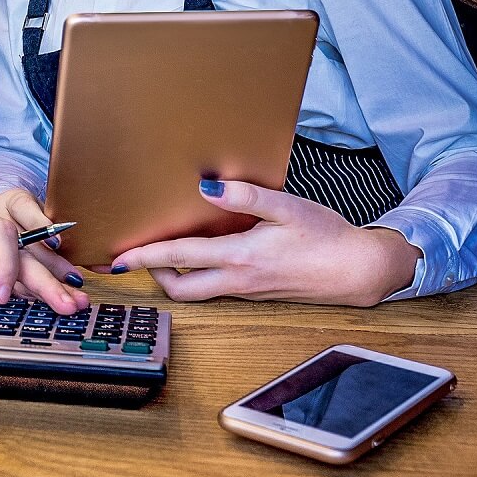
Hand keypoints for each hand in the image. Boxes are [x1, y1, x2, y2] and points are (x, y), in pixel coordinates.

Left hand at [0, 204, 88, 320]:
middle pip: (23, 251)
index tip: (1, 295)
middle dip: (46, 278)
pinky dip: (41, 290)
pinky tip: (62, 300)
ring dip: (54, 283)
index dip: (6, 263)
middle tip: (67, 301)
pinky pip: (22, 277)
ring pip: (30, 264)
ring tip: (76, 302)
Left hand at [107, 180, 421, 306]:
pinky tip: (202, 253)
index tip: (118, 258)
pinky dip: (200, 274)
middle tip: (135, 255)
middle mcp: (239, 280)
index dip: (144, 257)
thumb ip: (246, 196)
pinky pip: (218, 287)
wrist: (358, 271)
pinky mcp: (258, 291)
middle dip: (153, 274)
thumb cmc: (327, 236)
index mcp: (241, 258)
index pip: (180, 258)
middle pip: (181, 289)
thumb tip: (208, 185)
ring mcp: (248, 290)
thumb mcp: (288, 207)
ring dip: (176, 274)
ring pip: (199, 290)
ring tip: (162, 251)